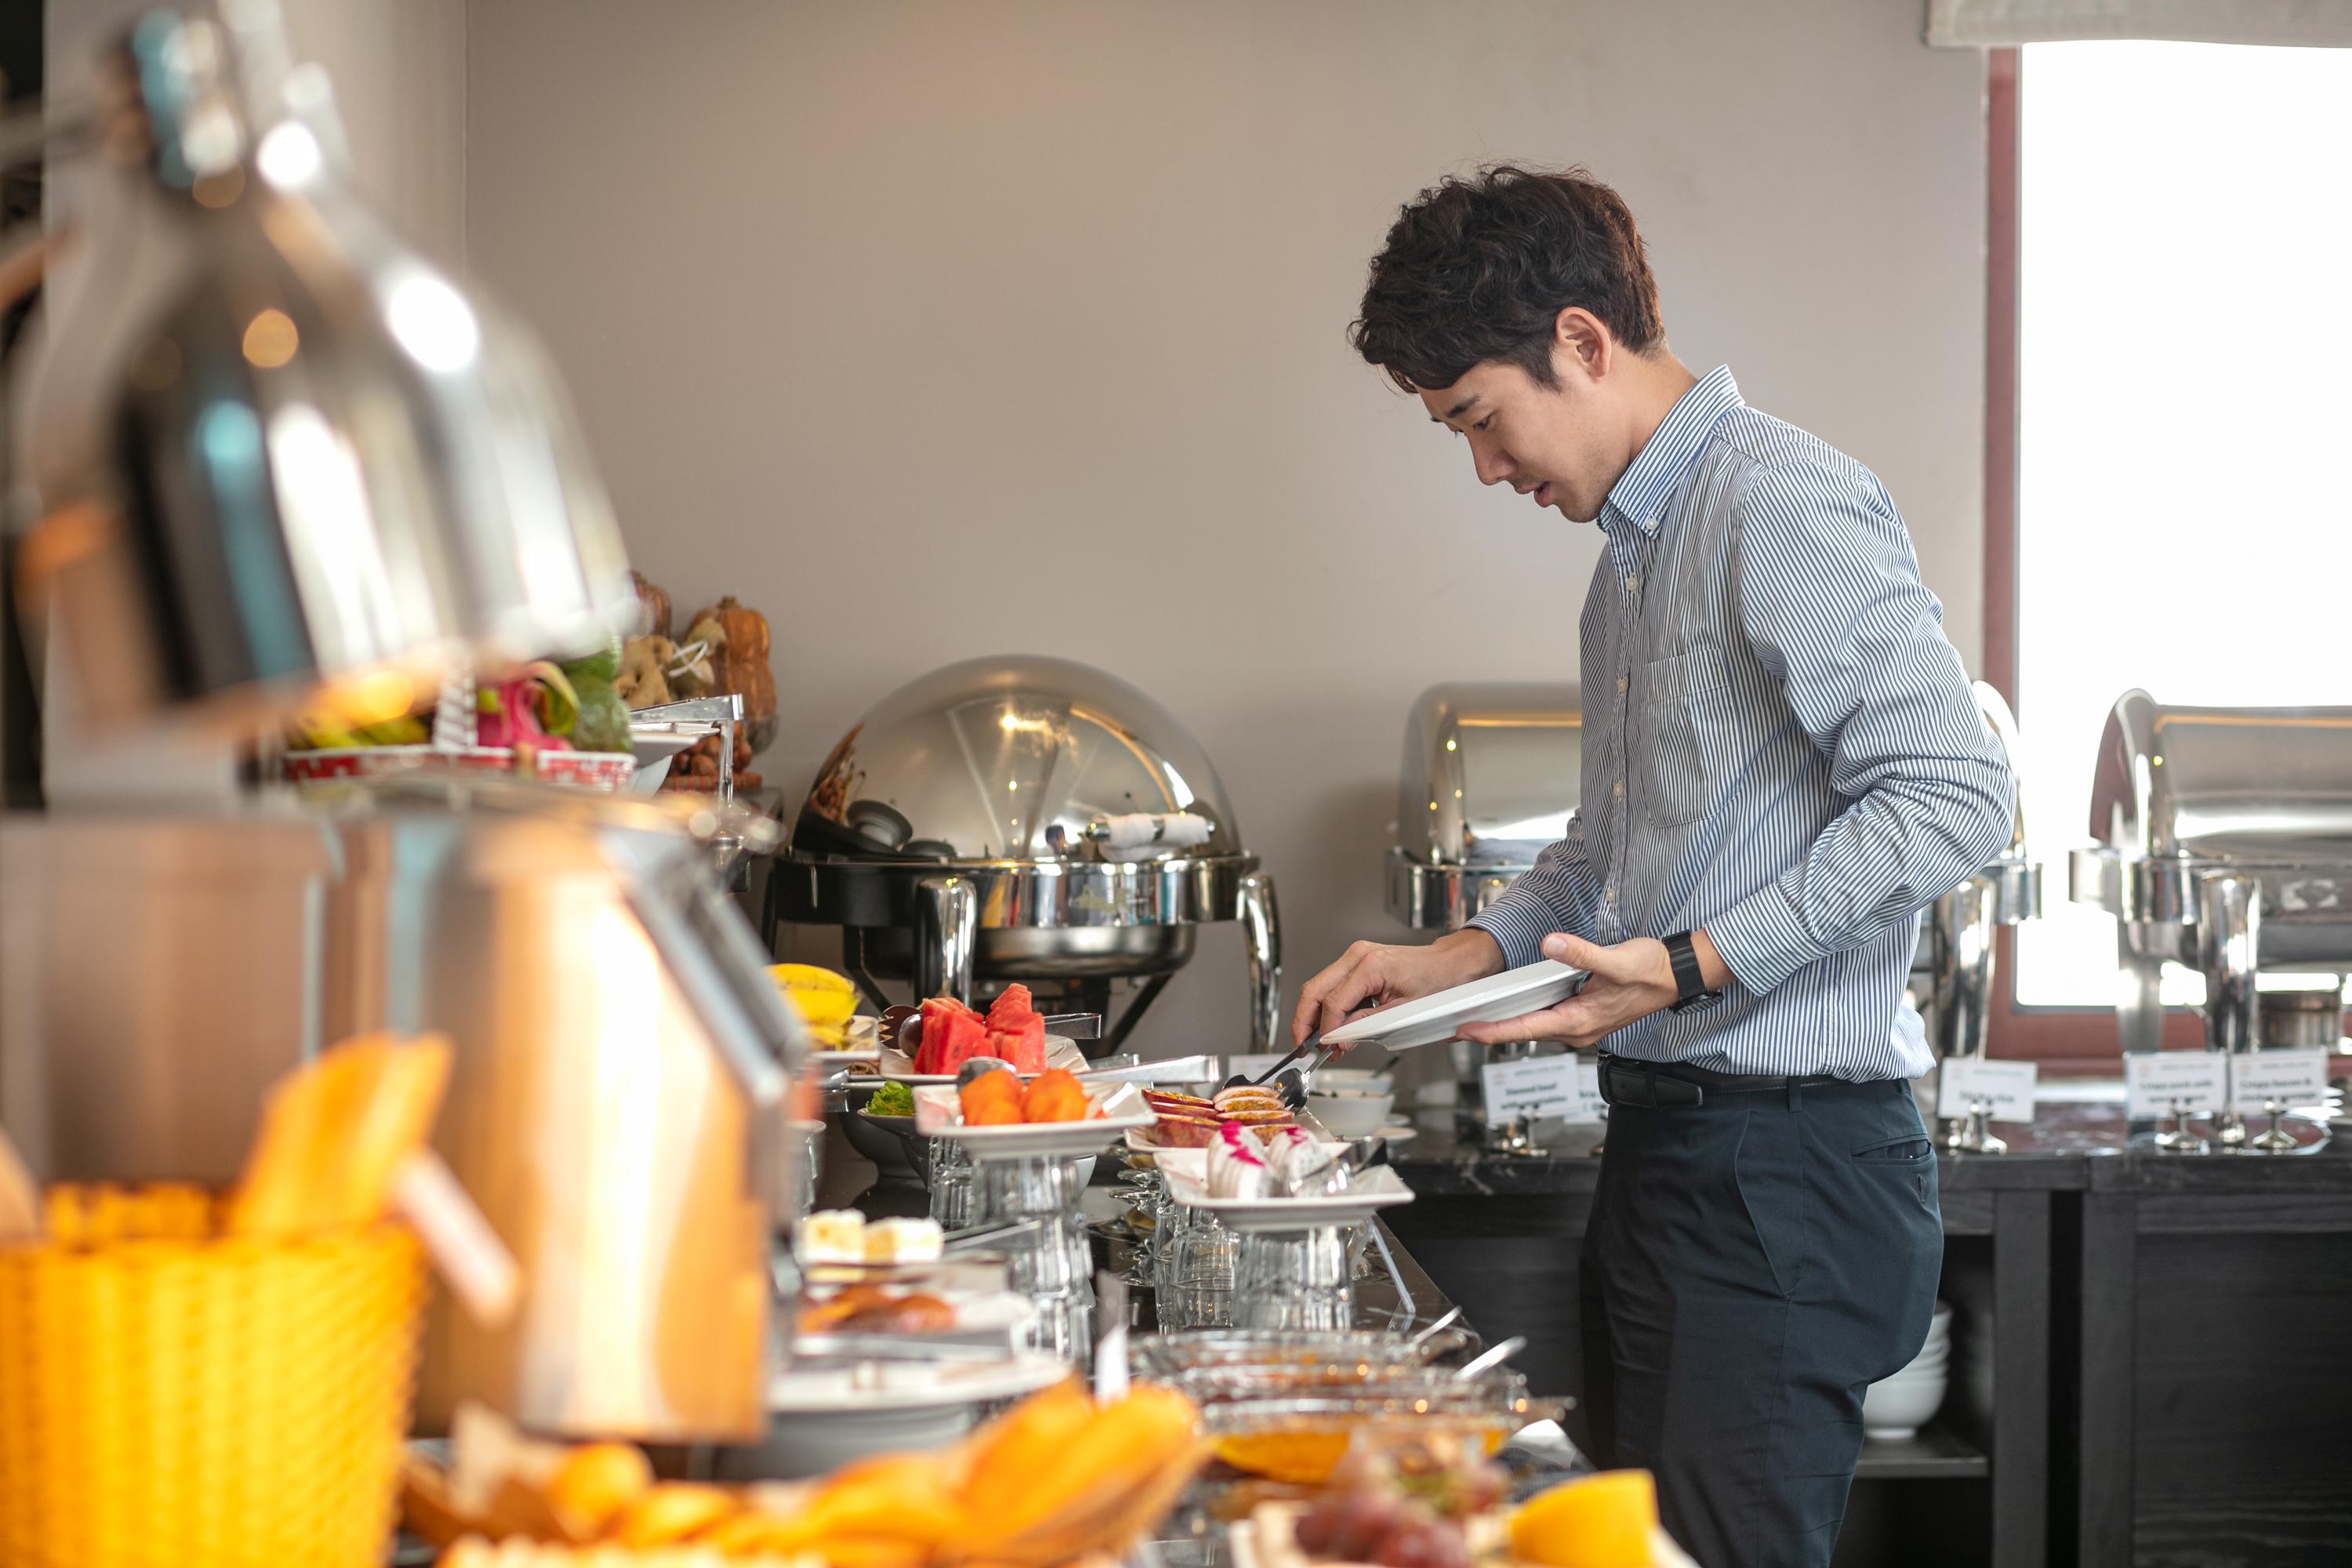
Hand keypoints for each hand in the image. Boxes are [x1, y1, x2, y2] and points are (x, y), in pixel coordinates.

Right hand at [1292, 928, 1504, 1046]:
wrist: (1447, 964)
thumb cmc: (1435, 982)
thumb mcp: (1403, 1012)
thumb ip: (1367, 1026)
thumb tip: (1340, 1041)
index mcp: (1371, 965)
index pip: (1334, 1001)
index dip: (1326, 1029)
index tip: (1326, 1048)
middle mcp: (1357, 955)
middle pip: (1314, 989)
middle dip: (1303, 1021)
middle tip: (1301, 1046)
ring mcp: (1354, 956)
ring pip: (1317, 986)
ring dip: (1312, 1015)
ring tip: (1315, 1042)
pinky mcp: (1355, 961)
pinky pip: (1330, 985)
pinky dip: (1325, 1007)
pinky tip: (1329, 1028)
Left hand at [1454, 931, 1713, 1048]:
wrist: (1675, 975)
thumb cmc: (1651, 971)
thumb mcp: (1615, 959)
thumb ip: (1580, 953)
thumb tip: (1550, 944)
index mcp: (1579, 1021)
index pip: (1525, 1029)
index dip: (1492, 1031)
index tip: (1465, 1031)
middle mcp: (1576, 1029)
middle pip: (1523, 1031)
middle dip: (1489, 1030)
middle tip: (1455, 1027)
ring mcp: (1579, 1024)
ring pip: (1534, 1026)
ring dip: (1506, 1024)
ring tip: (1473, 1018)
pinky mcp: (1582, 1014)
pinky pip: (1546, 1017)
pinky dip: (1525, 1014)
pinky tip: (1511, 1006)